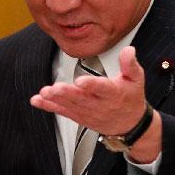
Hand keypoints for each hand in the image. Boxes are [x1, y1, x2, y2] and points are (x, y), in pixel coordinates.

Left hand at [31, 46, 147, 135]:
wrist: (129, 124)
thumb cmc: (130, 98)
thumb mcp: (136, 79)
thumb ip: (130, 64)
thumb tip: (129, 50)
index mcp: (114, 93)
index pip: (103, 89)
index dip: (91, 85)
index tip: (81, 81)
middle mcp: (100, 105)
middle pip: (82, 99)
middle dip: (67, 94)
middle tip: (55, 88)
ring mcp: (88, 112)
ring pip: (71, 106)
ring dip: (56, 100)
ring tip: (45, 92)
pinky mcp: (79, 116)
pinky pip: (63, 112)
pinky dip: (49, 106)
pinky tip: (38, 100)